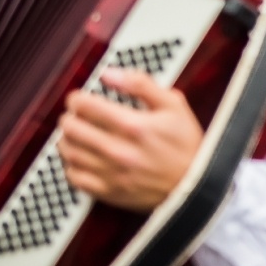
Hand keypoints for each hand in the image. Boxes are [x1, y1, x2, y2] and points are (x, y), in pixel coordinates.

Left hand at [57, 69, 204, 211]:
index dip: (77, 99)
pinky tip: (81, 159)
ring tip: (74, 135)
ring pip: (69, 152)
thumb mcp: (174, 106)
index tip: (80, 99)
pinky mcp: (110, 192)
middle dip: (69, 117)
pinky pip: (75, 178)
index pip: (84, 106)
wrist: (199, 185)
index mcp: (133, 126)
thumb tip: (108, 74)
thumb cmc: (187, 144)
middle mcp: (118, 150)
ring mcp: (112, 173)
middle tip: (75, 116)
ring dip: (66, 139)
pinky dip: (72, 166)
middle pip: (71, 128)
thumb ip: (141, 84)